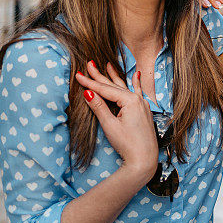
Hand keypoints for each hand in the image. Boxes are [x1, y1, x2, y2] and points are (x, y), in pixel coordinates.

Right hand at [75, 61, 157, 182]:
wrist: (144, 158)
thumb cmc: (127, 144)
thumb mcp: (110, 125)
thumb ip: (99, 107)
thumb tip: (88, 93)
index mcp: (130, 101)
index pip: (105, 90)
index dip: (90, 83)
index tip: (77, 74)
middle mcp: (138, 100)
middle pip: (114, 86)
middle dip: (100, 76)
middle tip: (89, 64)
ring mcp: (142, 105)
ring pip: (124, 88)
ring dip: (114, 77)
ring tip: (108, 65)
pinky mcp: (144, 111)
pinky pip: (138, 92)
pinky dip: (135, 83)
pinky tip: (136, 74)